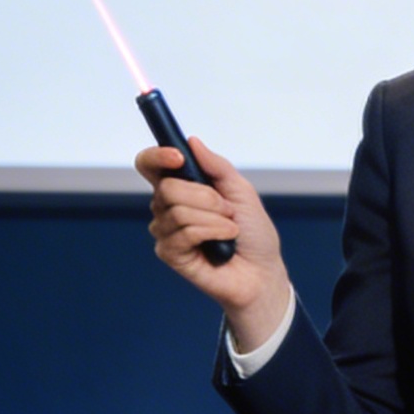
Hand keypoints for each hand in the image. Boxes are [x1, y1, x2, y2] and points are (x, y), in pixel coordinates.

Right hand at [135, 136, 290, 347]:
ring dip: (214, 218)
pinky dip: (212, 233)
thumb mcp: (241, 191)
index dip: (157, 156)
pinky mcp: (170, 254)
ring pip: (177, 211)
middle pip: (166, 187)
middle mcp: (168, 207)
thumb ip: (217, 166)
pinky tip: (224, 243)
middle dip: (206, 197)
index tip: (178, 156)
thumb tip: (192, 141)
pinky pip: (184, 233)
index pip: (150, 165)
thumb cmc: (253, 233)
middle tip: (227, 210)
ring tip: (229, 229)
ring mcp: (166, 231)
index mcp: (182, 187)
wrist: (263, 272)